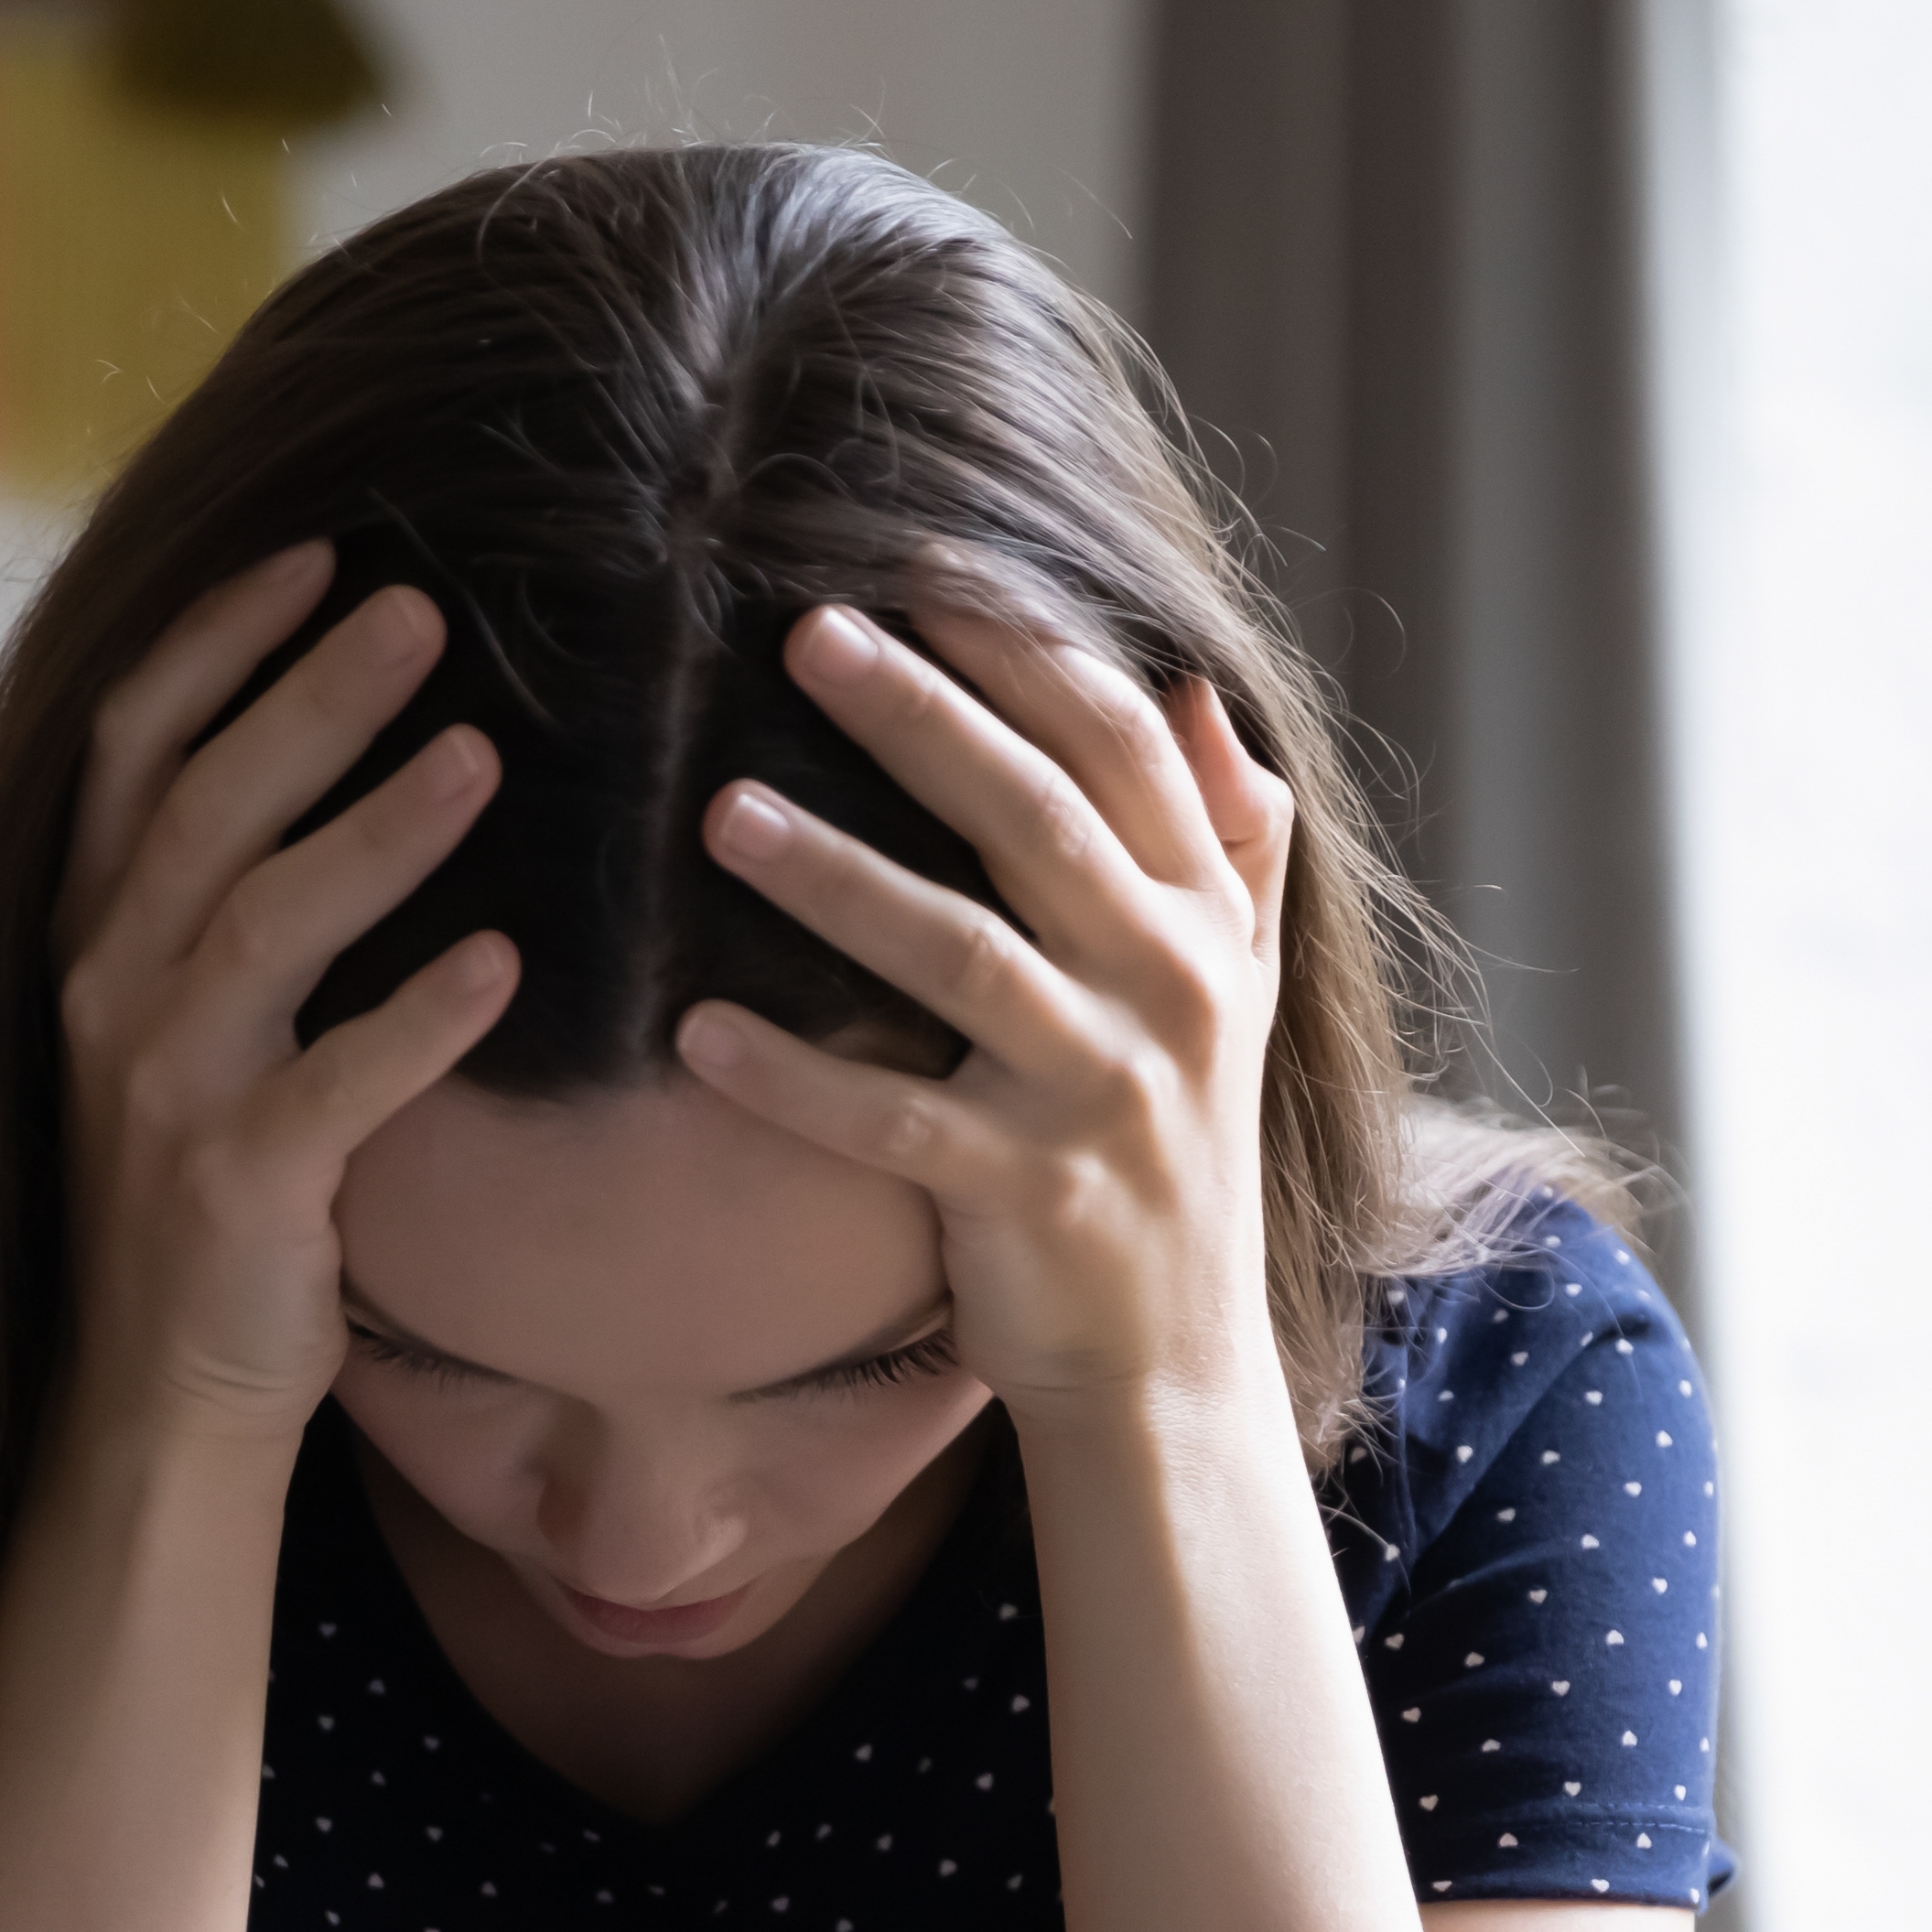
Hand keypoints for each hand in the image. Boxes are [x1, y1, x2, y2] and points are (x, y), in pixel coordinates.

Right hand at [52, 541, 517, 1445]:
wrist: (154, 1397)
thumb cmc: (202, 1186)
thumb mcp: (186, 1023)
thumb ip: (231, 895)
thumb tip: (348, 745)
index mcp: (91, 932)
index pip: (131, 744)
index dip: (215, 639)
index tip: (315, 549)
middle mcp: (105, 993)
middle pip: (202, 806)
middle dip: (309, 696)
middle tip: (421, 608)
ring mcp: (158, 1092)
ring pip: (259, 925)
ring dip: (373, 832)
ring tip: (481, 752)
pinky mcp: (232, 1190)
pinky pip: (332, 1088)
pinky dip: (416, 1022)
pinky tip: (504, 963)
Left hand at [674, 601, 1299, 1426]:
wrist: (1173, 1367)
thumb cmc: (1173, 1154)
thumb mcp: (1239, 990)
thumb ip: (1229, 841)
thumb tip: (1195, 690)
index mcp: (1205, 921)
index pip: (1121, 745)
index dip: (1026, 645)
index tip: (918, 563)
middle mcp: (1169, 992)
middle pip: (1038, 821)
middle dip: (922, 715)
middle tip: (800, 633)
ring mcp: (1101, 1097)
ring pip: (962, 958)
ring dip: (837, 878)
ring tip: (718, 813)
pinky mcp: (1027, 1198)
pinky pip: (893, 1122)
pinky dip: (792, 1078)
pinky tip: (691, 1031)